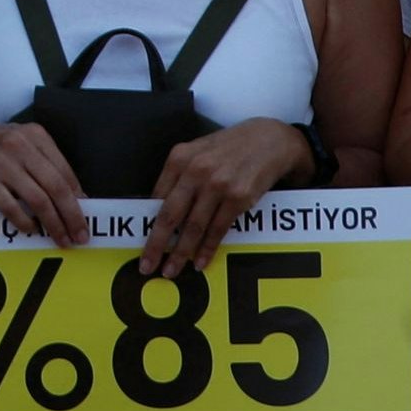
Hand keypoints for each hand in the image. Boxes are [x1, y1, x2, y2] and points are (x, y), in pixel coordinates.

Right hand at [0, 116, 85, 244]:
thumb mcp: (23, 140)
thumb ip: (46, 162)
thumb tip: (75, 196)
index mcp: (36, 136)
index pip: (65, 172)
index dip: (79, 198)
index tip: (86, 217)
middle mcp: (22, 147)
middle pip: (57, 188)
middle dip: (72, 216)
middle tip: (80, 236)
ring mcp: (2, 164)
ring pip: (38, 200)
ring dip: (53, 224)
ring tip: (61, 239)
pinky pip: (11, 207)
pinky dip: (24, 222)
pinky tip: (31, 229)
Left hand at [142, 119, 309, 279]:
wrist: (270, 139)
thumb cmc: (230, 147)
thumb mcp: (198, 151)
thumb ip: (180, 176)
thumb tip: (161, 209)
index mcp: (179, 158)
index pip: (157, 198)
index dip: (148, 225)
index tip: (141, 244)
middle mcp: (196, 171)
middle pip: (170, 215)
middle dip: (156, 245)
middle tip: (147, 266)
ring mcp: (217, 185)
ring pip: (193, 227)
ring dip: (180, 254)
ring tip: (171, 271)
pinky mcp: (238, 198)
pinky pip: (218, 230)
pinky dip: (207, 250)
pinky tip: (199, 262)